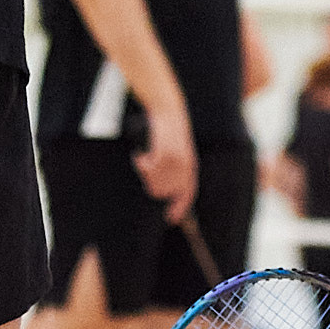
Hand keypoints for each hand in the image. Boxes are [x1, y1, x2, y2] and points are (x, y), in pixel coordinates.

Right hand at [132, 100, 197, 222]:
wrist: (168, 109)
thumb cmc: (169, 130)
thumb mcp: (178, 150)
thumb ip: (174, 169)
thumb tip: (161, 189)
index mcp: (190, 167)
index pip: (187, 194)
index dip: (179, 208)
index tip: (171, 219)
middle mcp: (185, 167)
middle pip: (163, 193)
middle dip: (151, 185)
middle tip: (145, 170)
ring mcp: (175, 162)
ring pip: (153, 183)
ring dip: (145, 173)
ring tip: (144, 159)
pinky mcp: (164, 154)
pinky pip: (147, 169)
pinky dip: (140, 163)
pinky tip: (139, 155)